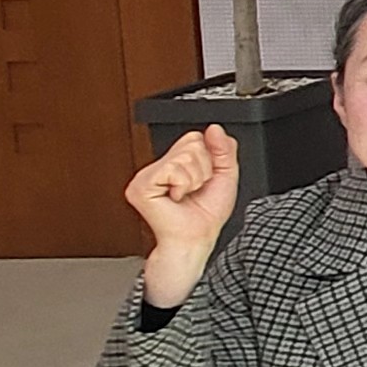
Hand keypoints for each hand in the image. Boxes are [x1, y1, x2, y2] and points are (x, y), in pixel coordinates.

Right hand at [129, 126, 240, 308]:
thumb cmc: (206, 214)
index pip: (195, 138)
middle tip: (193, 189)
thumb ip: (224, 149)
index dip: (208, 159)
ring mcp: (145, 176)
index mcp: (172, 164)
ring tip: (185, 195)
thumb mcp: (225, 175)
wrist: (196, 238)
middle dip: (203, 169)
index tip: (203, 179)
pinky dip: (183, 184)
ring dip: (195, 179)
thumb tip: (214, 128)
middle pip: (191, 143)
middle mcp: (156, 168)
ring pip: (185, 156)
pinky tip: (175, 198)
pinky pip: (173, 169)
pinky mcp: (141, 186)